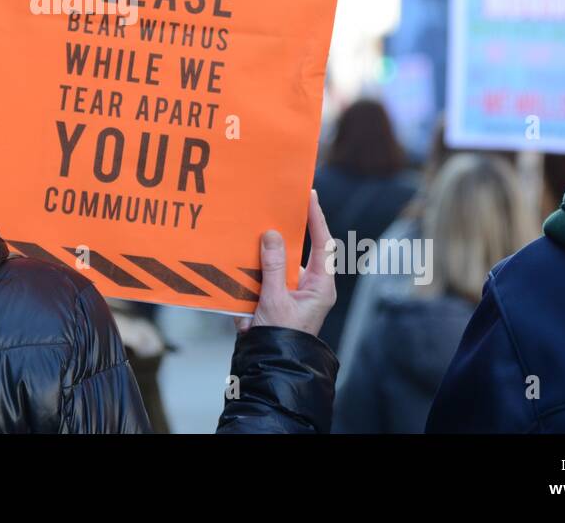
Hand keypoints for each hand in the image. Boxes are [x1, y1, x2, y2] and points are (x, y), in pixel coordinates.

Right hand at [237, 190, 336, 335]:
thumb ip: (273, 267)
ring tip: (254, 231)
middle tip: (279, 206)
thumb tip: (272, 234)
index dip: (316, 218)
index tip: (309, 196)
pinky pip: (267, 276)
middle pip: (300, 250)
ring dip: (267, 252)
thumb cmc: (280, 338)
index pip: (323, 244)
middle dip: (287, 232)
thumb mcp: (275, 300)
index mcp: (320, 287)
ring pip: (280, 262)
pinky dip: (255, 268)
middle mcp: (309, 286)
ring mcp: (293, 292)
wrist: (269, 367)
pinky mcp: (276, 298)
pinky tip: (242, 260)